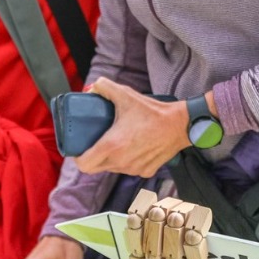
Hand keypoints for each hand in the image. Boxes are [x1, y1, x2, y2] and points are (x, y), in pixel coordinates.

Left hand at [72, 78, 189, 177]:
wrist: (180, 125)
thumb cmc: (152, 111)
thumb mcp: (126, 94)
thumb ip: (105, 87)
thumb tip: (93, 87)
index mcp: (112, 146)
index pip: (84, 164)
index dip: (78, 157)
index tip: (80, 148)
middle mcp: (121, 162)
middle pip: (96, 168)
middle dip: (92, 157)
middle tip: (95, 143)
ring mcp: (133, 169)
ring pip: (113, 169)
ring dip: (110, 159)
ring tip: (116, 142)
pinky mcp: (145, 172)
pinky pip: (129, 169)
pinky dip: (128, 161)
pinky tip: (133, 148)